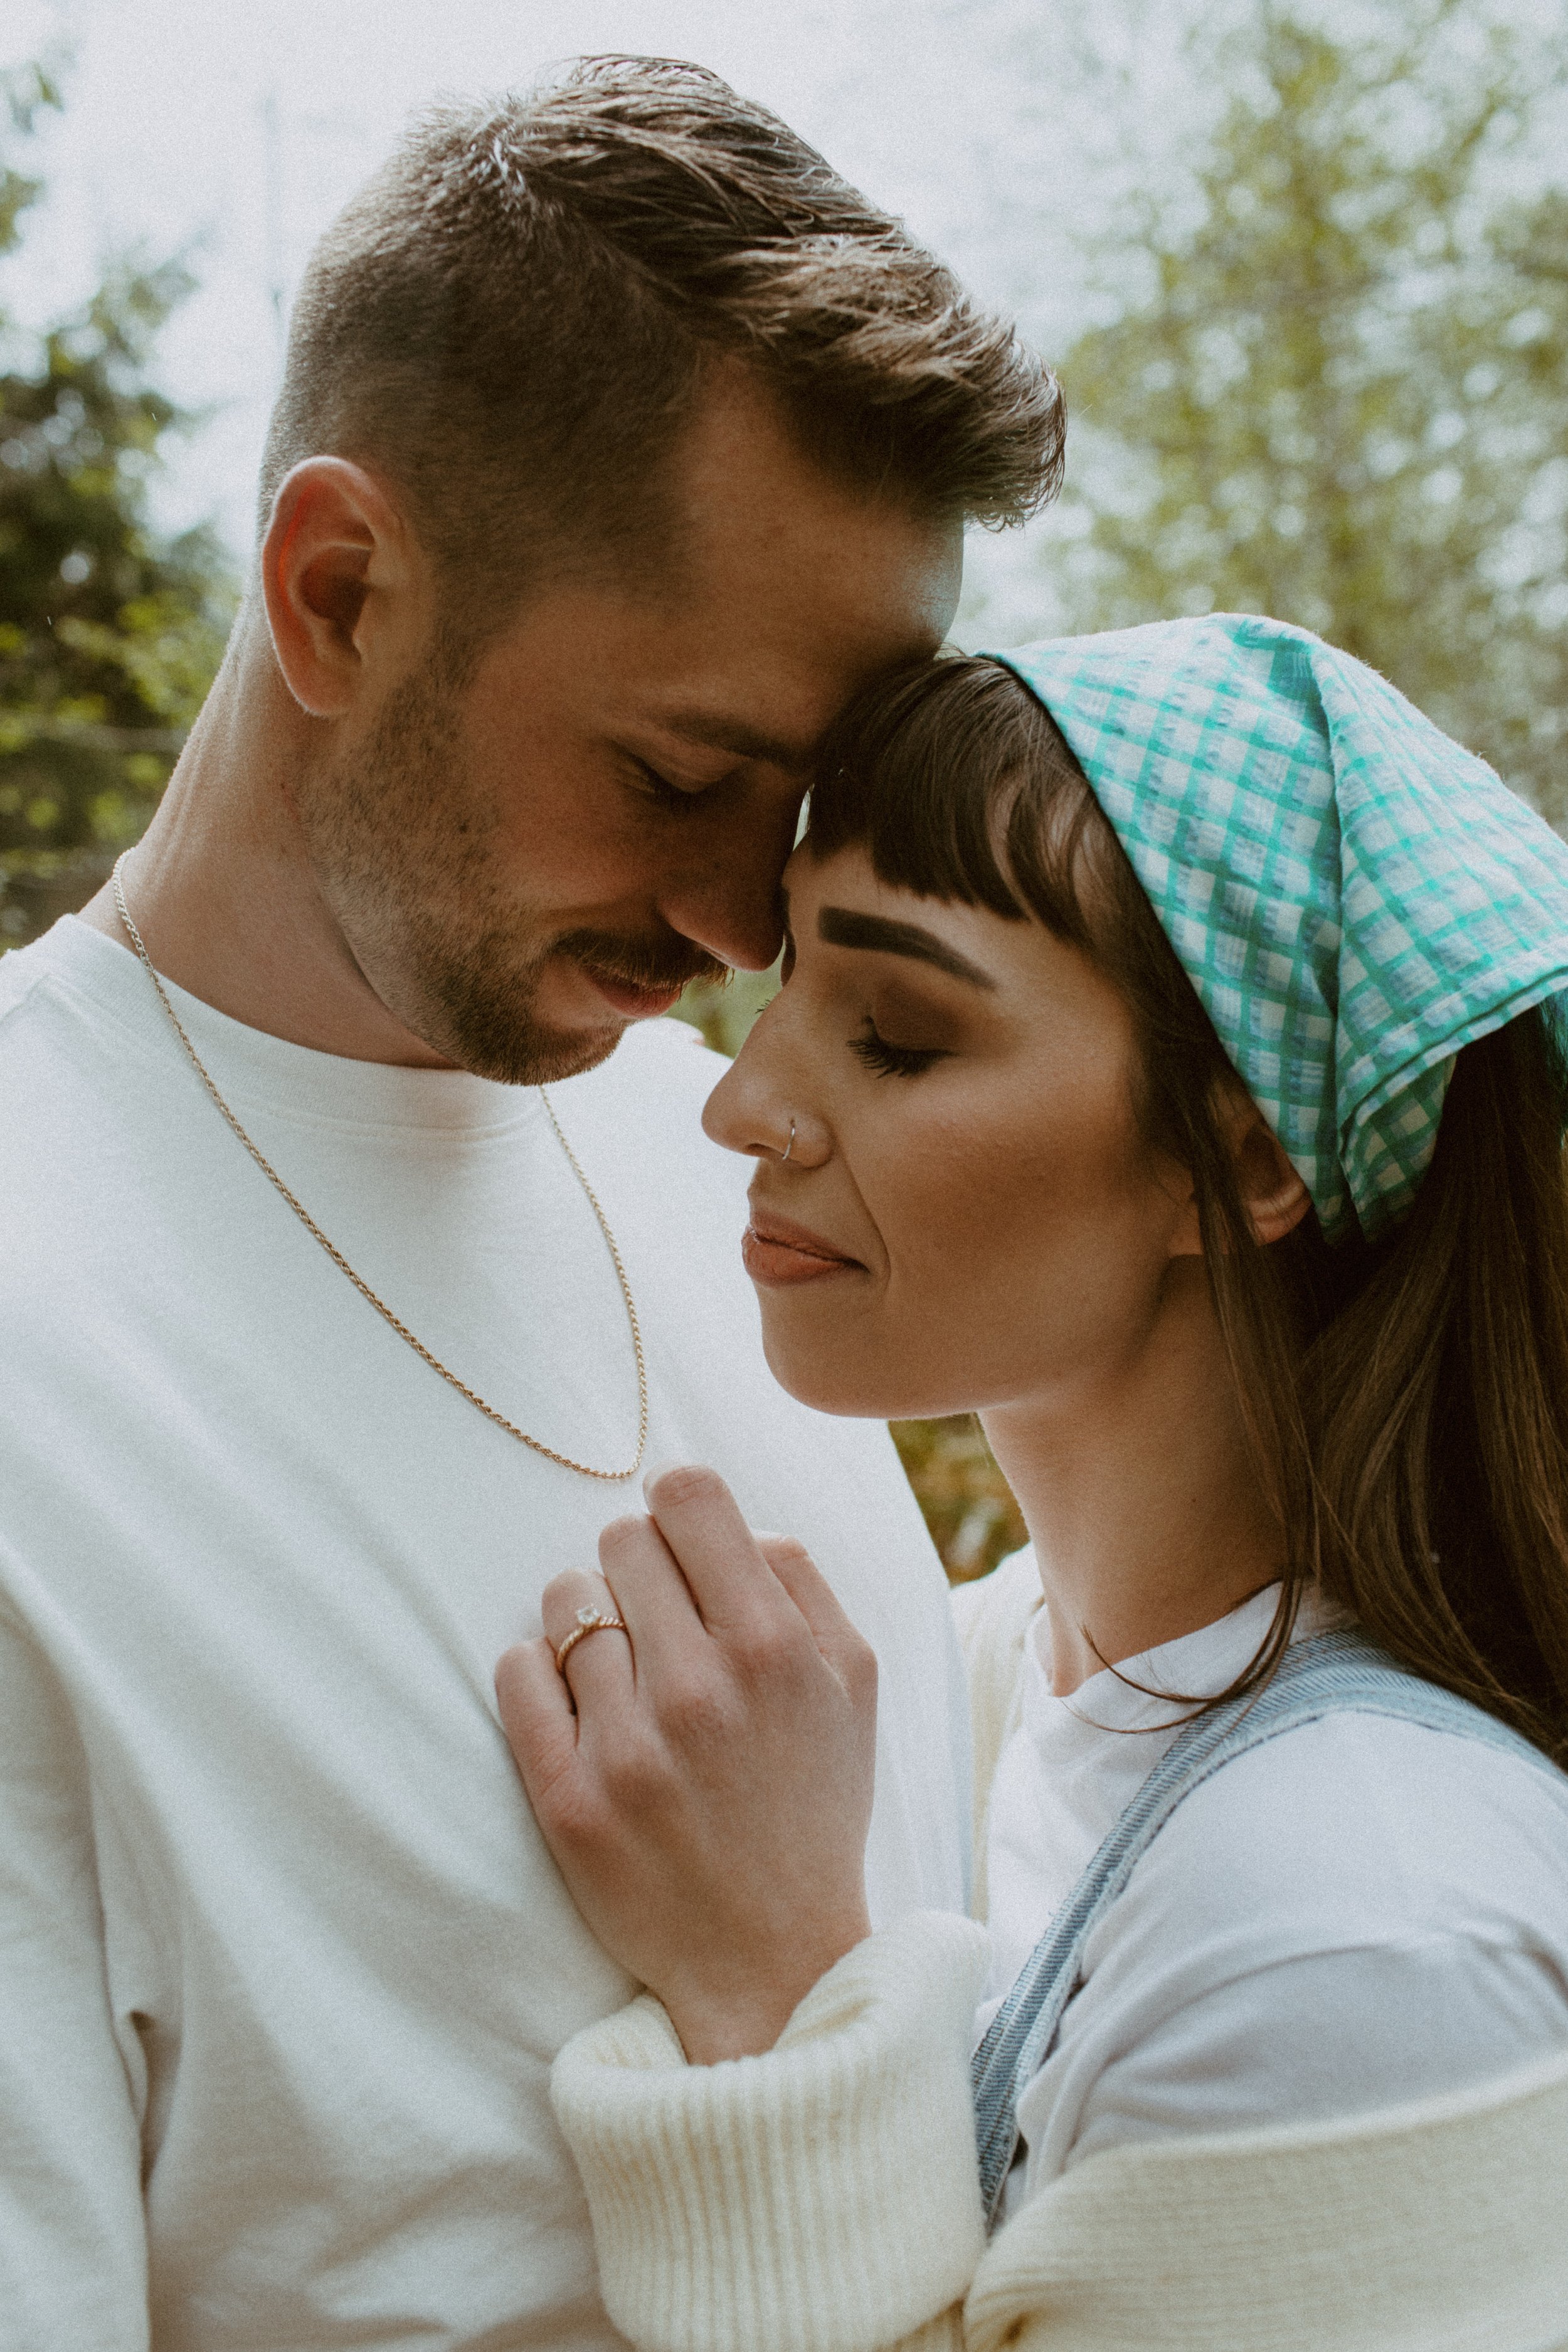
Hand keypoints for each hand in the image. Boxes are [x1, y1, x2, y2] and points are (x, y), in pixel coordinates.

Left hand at [495, 1465, 876, 2062]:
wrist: (772, 1960)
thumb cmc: (812, 1804)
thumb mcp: (852, 1683)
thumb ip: (801, 1580)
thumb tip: (731, 1521)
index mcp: (774, 1647)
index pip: (688, 1494)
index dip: (680, 1507)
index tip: (683, 1545)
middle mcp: (699, 1689)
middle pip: (621, 1537)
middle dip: (639, 1567)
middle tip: (660, 1622)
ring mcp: (627, 1747)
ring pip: (565, 1600)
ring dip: (588, 1621)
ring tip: (624, 1672)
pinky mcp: (567, 1801)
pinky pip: (516, 1671)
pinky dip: (537, 1671)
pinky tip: (578, 1702)